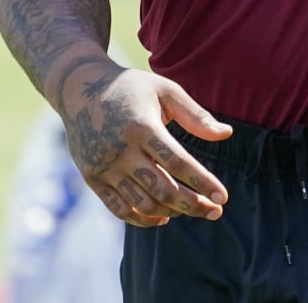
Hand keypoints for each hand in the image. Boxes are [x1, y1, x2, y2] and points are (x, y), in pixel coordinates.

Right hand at [57, 59, 232, 226]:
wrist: (80, 90)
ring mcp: (104, 167)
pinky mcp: (92, 178)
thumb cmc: (132, 89)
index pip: (178, 162)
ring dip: (171, 212)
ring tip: (192, 210)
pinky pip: (118, 208)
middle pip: (162, 188)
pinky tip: (162, 217)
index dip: (202, 182)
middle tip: (215, 212)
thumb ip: (195, 115)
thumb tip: (226, 134)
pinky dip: (141, 218)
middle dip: (192, 204)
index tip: (223, 197)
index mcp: (142, 127)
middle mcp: (121, 150)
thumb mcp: (166, 90)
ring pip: (142, 203)